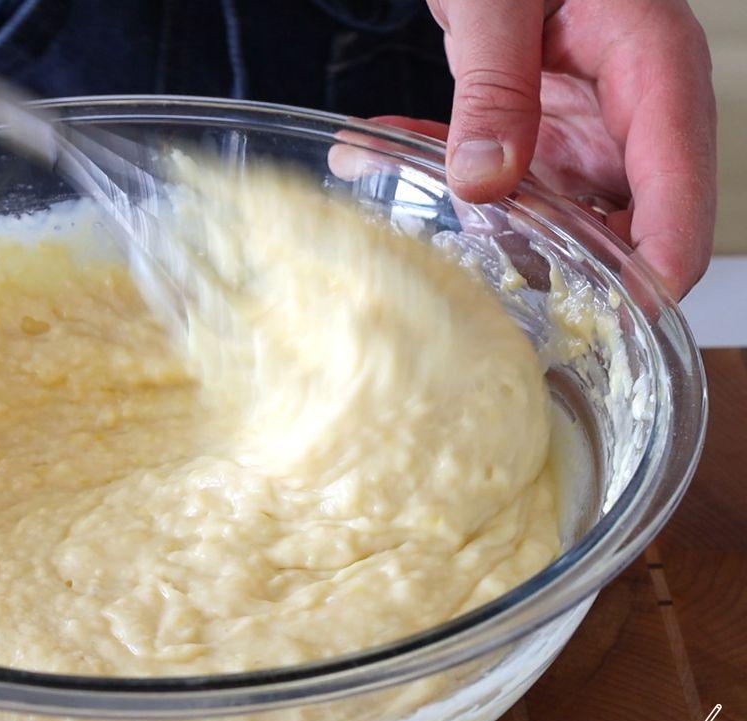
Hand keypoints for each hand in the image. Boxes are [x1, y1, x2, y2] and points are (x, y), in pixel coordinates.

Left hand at [384, 0, 715, 297]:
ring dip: (477, 219)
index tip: (611, 319)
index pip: (679, 192)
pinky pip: (503, 175)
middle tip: (475, 282)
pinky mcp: (540, 122)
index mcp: (653, 66)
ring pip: (551, 208)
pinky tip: (376, 154)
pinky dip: (444, 174)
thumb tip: (486, 184)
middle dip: (554, 262)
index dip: (655, 269)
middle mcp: (630, 105)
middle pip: (622, 220)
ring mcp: (585, 120)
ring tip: (394, 189)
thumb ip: (494, 84)